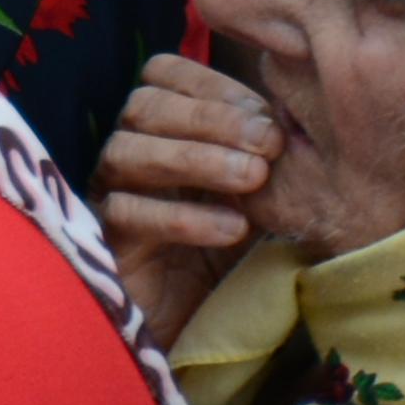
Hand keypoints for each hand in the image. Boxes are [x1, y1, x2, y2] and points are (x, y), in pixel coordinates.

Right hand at [97, 50, 280, 344]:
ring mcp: (109, 195)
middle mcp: (128, 153)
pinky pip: (127, 214)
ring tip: (253, 178)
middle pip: (143, 107)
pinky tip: (231, 228)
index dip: (208, 84)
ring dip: (194, 158)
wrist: (196, 328)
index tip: (265, 110)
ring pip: (127, 152)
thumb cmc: (227, 252)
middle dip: (209, 119)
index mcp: (162, 130)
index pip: (161, 76)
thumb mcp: (254, 196)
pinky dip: (181, 217)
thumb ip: (264, 155)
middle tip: (269, 144)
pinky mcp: (103, 241)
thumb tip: (301, 114)